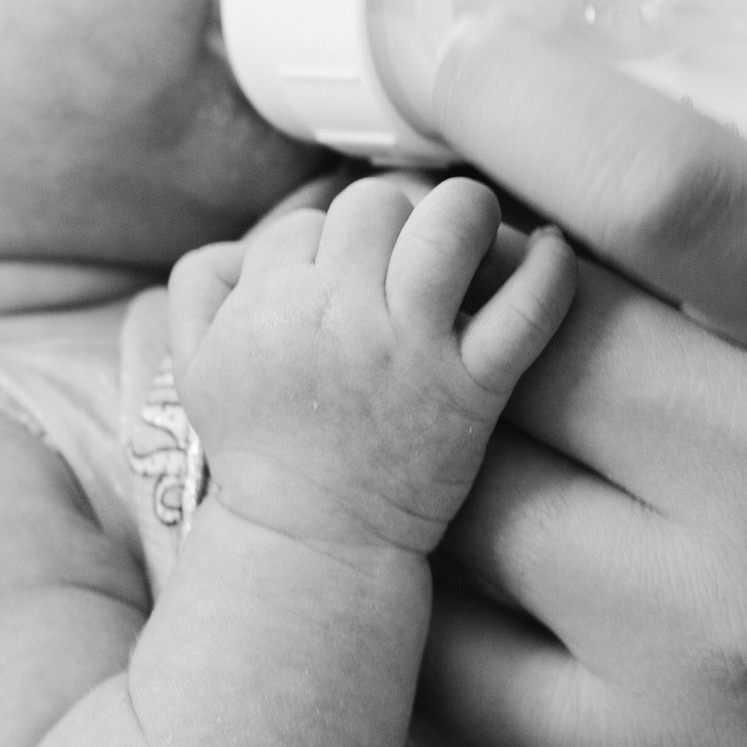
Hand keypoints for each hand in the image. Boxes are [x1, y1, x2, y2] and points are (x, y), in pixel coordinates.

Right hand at [169, 175, 574, 555]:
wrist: (312, 541)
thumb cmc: (258, 448)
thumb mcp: (194, 366)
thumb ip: (201, 284)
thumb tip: (251, 237)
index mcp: (267, 305)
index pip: (306, 224)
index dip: (322, 249)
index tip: (335, 290)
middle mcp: (339, 315)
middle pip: (375, 205)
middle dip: (389, 223)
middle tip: (400, 266)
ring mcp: (411, 349)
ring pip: (452, 222)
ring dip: (467, 216)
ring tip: (470, 240)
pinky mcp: (472, 388)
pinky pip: (528, 308)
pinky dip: (550, 270)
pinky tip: (552, 251)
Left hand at [421, 26, 746, 746]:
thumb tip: (678, 118)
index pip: (669, 191)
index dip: (528, 114)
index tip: (466, 88)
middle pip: (516, 345)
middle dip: (467, 301)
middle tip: (464, 291)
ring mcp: (701, 648)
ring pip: (457, 494)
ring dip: (446, 446)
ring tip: (488, 433)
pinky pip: (449, 649)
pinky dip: (439, 586)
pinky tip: (486, 556)